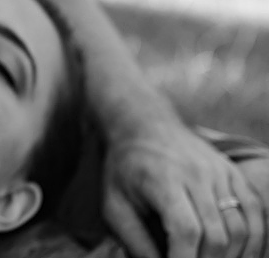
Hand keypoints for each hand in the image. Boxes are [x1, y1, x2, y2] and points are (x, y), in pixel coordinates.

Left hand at [103, 122, 266, 257]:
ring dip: (231, 256)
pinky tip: (237, 252)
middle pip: (217, 235)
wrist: (144, 124)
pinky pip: (254, 211)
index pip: (186, 230)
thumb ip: (134, 239)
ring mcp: (219, 171)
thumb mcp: (114, 203)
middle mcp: (196, 174)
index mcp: (163, 180)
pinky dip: (252, 238)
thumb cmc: (125, 168)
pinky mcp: (233, 172)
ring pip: (240, 228)